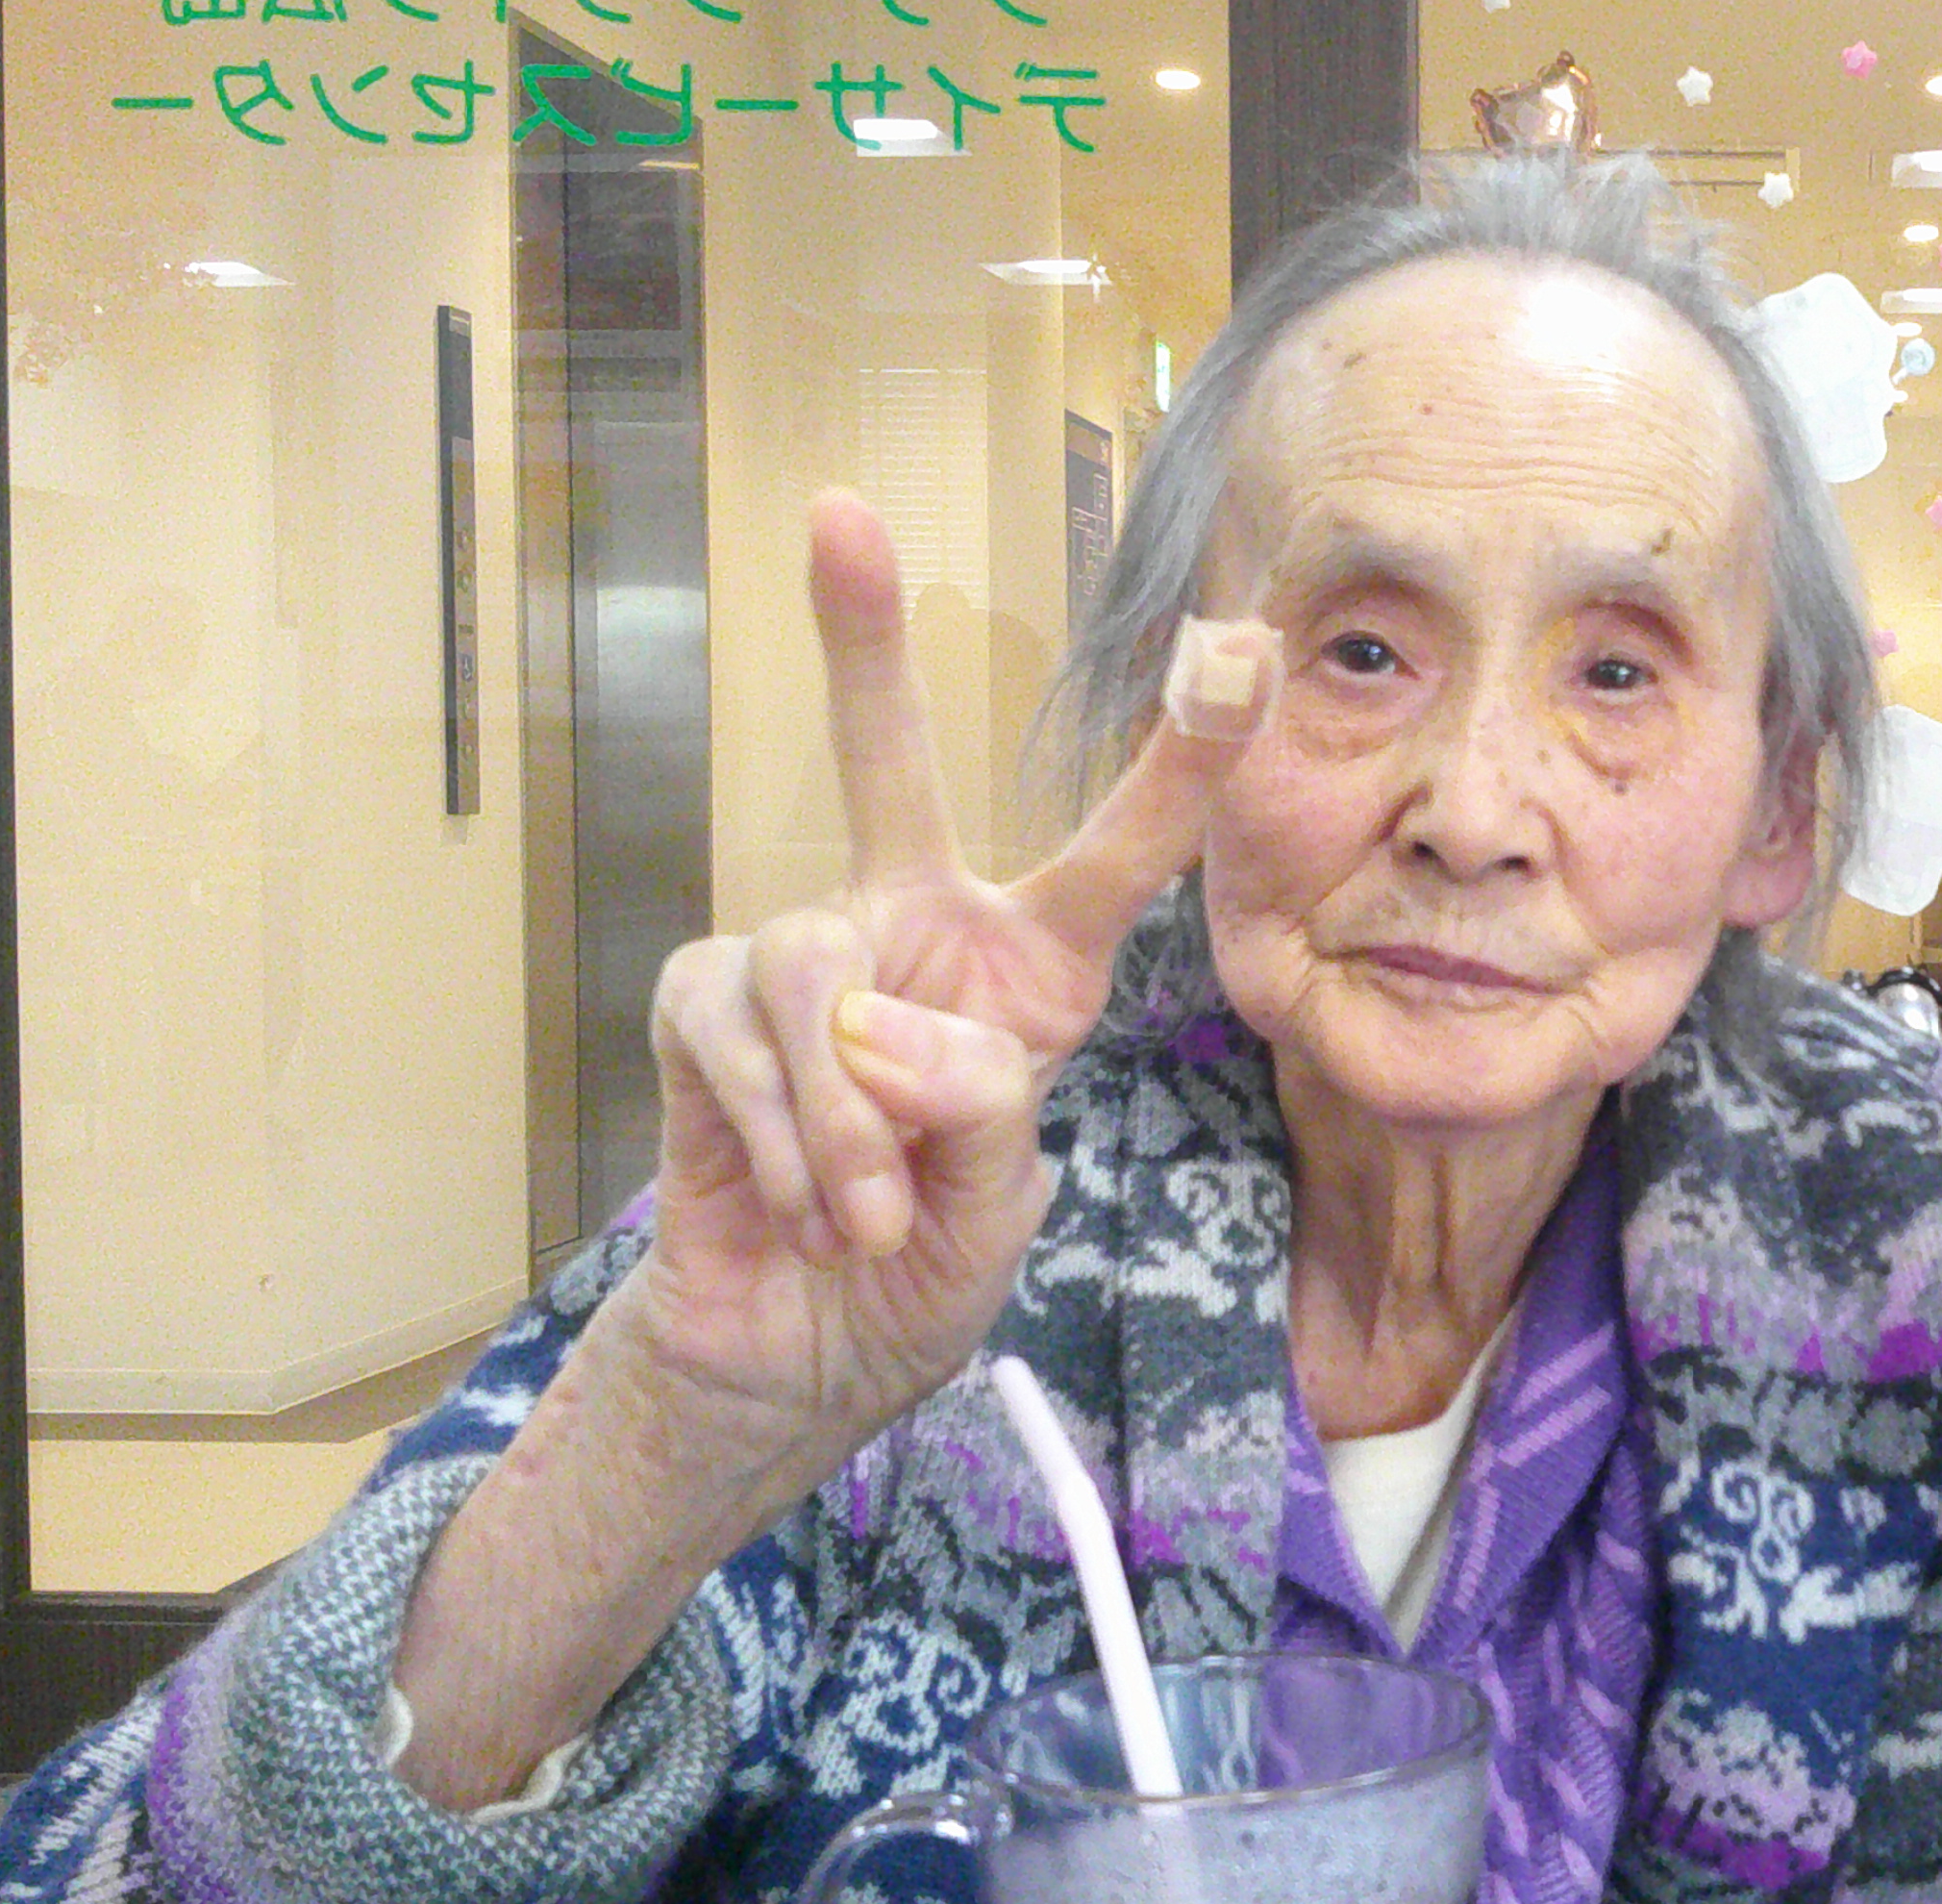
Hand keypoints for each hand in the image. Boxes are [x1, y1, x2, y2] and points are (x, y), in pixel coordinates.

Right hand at [610, 489, 1265, 1469]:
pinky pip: (742, 1041)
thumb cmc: (918, 1262)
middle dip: (855, 640)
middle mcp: (910, 930)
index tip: (1242, 648)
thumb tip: (881, 1027)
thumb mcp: (1000, 1199)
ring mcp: (797, 961)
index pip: (1116, 851)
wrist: (798, 1353)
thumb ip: (979, 1107)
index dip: (1182, 758)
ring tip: (869, 1215)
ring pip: (821, 976)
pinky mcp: (700, 1010)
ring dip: (850, 1120)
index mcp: (1025, 967)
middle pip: (887, 764)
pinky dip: (783, 1141)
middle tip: (834, 512)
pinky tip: (803, 1206)